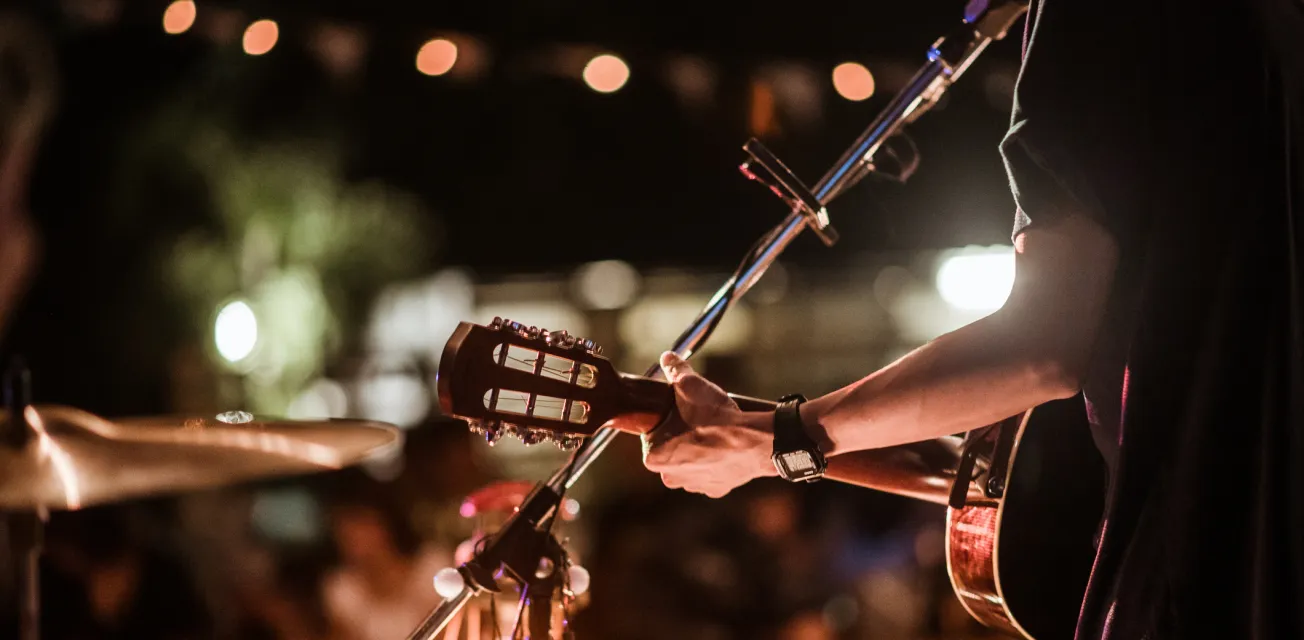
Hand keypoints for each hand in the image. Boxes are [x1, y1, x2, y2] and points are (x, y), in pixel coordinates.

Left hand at [641, 352, 775, 497]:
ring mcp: (694, 485)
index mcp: (654, 457)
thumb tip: (667, 358)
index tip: (678, 411)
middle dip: (680, 435)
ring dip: (698, 449)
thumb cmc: (716, 418)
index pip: (652, 434)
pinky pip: (711, 472)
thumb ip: (675, 370)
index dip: (666, 419)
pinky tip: (724, 446)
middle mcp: (670, 477)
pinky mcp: (717, 489)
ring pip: (690, 462)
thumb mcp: (690, 386)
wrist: (754, 442)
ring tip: (712, 431)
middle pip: (670, 449)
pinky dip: (717, 460)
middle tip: (696, 419)